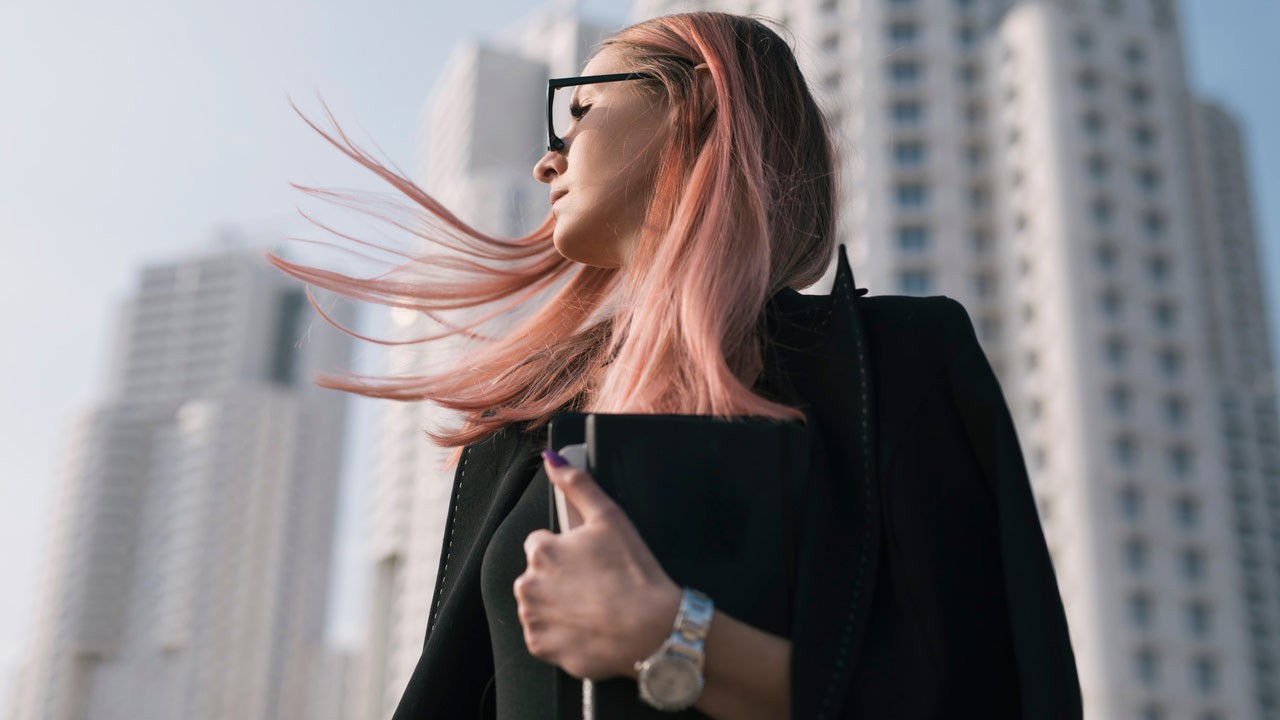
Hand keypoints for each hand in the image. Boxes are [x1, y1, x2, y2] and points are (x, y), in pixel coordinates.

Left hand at [514, 450, 682, 680]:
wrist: (652, 631)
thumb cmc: (633, 573)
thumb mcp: (610, 517)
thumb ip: (578, 485)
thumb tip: (552, 460)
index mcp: (541, 551)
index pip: (542, 544)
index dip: (568, 551)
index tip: (591, 561)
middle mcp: (528, 585)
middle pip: (539, 575)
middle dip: (561, 578)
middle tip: (597, 584)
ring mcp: (534, 619)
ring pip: (540, 605)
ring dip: (559, 605)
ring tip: (595, 607)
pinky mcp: (542, 647)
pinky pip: (545, 637)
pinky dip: (562, 634)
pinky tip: (589, 627)